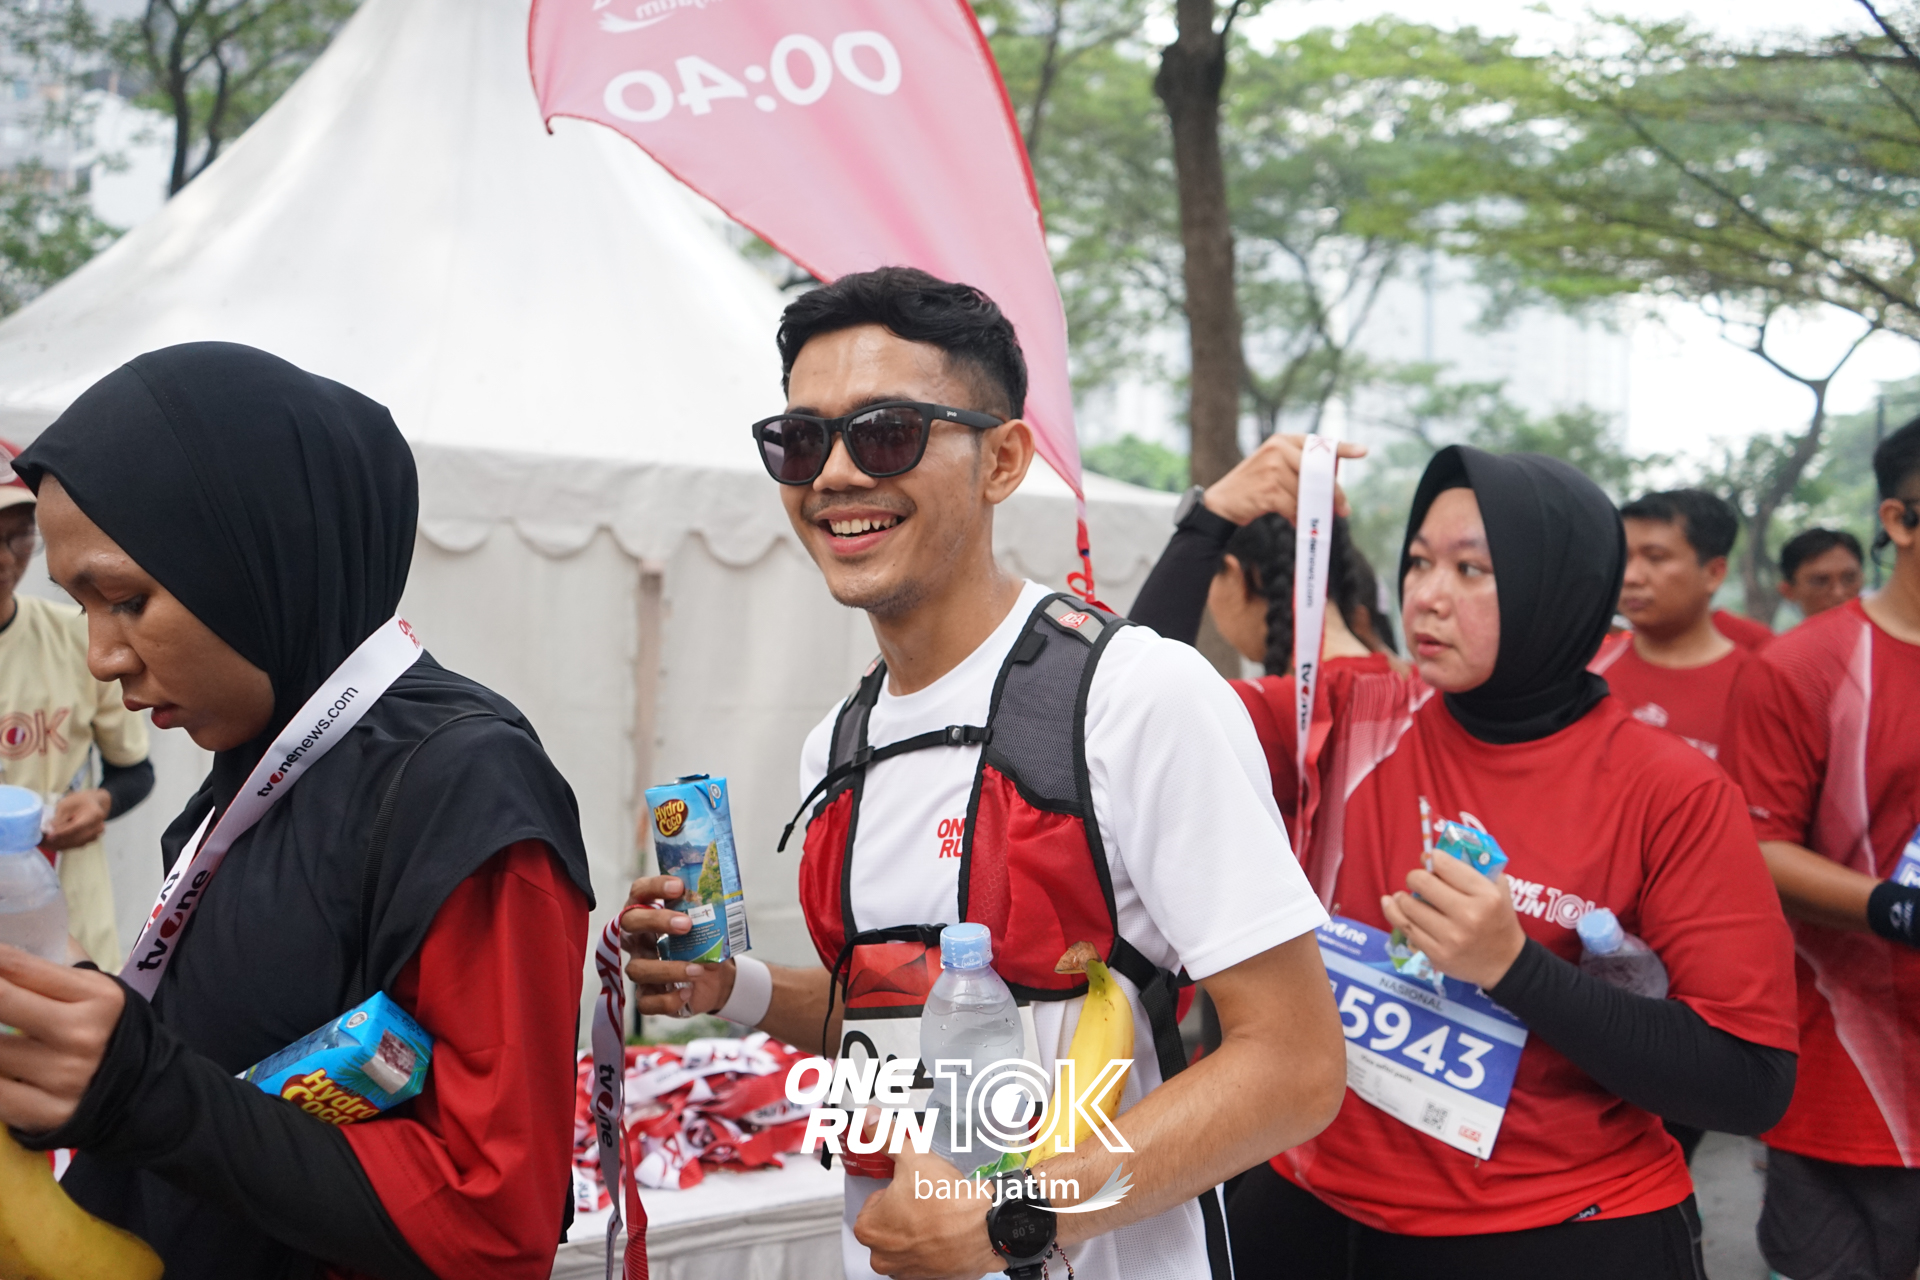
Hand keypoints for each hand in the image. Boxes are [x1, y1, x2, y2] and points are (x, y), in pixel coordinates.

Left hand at [0, 944, 124, 1132]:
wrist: (142, 1092)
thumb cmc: (107, 1031)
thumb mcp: (95, 992)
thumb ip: (53, 967)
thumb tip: (8, 936)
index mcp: (96, 996)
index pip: (20, 966)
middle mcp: (80, 1034)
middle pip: (0, 1001)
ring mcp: (63, 1077)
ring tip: (0, 1031)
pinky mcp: (47, 1114)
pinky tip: (1, 1065)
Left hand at [44, 790, 110, 850]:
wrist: (92, 803)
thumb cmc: (78, 801)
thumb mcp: (66, 804)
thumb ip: (59, 818)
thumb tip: (50, 832)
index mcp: (94, 814)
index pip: (77, 826)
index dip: (62, 833)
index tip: (48, 837)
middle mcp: (97, 827)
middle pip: (76, 838)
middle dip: (57, 840)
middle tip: (40, 841)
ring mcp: (95, 835)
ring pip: (74, 844)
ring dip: (58, 845)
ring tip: (42, 844)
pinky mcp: (90, 840)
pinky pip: (75, 845)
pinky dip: (63, 846)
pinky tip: (51, 845)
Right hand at [618, 875, 734, 1017]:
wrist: (716, 977)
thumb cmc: (703, 943)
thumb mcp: (707, 923)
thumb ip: (706, 910)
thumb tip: (719, 899)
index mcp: (649, 915)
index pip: (639, 892)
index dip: (654, 887)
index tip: (679, 887)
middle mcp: (638, 939)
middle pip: (629, 924)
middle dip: (656, 921)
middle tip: (687, 925)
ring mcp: (641, 967)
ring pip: (637, 968)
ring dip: (669, 968)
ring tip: (698, 969)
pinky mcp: (648, 996)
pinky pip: (646, 1002)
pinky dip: (667, 1000)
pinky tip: (687, 992)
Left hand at [854, 1145, 1001, 1278]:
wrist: (986, 1226)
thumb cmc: (947, 1200)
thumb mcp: (912, 1157)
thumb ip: (886, 1137)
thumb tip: (870, 1121)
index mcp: (869, 1230)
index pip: (873, 1205)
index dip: (892, 1192)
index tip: (909, 1188)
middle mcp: (882, 1257)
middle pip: (887, 1226)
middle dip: (903, 1213)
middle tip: (925, 1199)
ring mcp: (907, 1271)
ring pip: (906, 1245)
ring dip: (918, 1232)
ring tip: (938, 1214)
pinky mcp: (931, 1279)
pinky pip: (928, 1260)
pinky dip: (935, 1248)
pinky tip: (948, 1232)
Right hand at [1202, 434, 1368, 525]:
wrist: (1223, 502)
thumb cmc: (1254, 488)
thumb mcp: (1275, 468)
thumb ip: (1300, 470)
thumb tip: (1334, 490)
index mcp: (1283, 441)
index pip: (1318, 443)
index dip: (1342, 448)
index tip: (1363, 451)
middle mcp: (1278, 450)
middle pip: (1318, 472)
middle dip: (1332, 493)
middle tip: (1343, 509)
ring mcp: (1272, 468)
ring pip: (1306, 493)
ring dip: (1312, 510)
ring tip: (1309, 519)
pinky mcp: (1268, 489)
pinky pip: (1294, 506)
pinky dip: (1298, 518)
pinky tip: (1297, 523)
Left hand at [1380, 852, 1526, 989]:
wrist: (1505, 963)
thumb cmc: (1499, 920)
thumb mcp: (1498, 889)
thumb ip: (1475, 869)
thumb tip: (1438, 856)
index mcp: (1486, 896)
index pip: (1445, 866)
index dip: (1431, 858)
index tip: (1428, 859)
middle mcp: (1468, 916)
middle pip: (1423, 883)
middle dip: (1415, 877)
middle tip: (1417, 880)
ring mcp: (1451, 938)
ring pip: (1409, 907)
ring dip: (1402, 897)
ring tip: (1403, 895)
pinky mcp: (1437, 954)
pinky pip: (1406, 929)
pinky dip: (1394, 913)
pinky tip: (1390, 904)